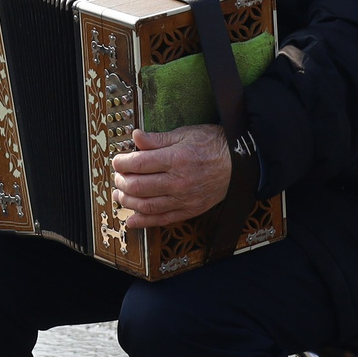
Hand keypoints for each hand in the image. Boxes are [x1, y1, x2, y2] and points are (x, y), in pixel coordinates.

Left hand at [111, 125, 230, 228]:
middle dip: (121, 182)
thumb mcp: (185, 134)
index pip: (139, 163)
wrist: (240, 163)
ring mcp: (184, 199)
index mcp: (177, 158)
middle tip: (117, 177)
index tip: (117, 161)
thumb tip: (136, 136)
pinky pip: (163, 220)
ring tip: (119, 195)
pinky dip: (144, 222)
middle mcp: (179, 181)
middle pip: (139, 186)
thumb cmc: (213, 145)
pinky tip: (131, 220)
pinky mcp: (190, 210)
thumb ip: (158, 139)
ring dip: (128, 201)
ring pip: (147, 205)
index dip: (122, 163)